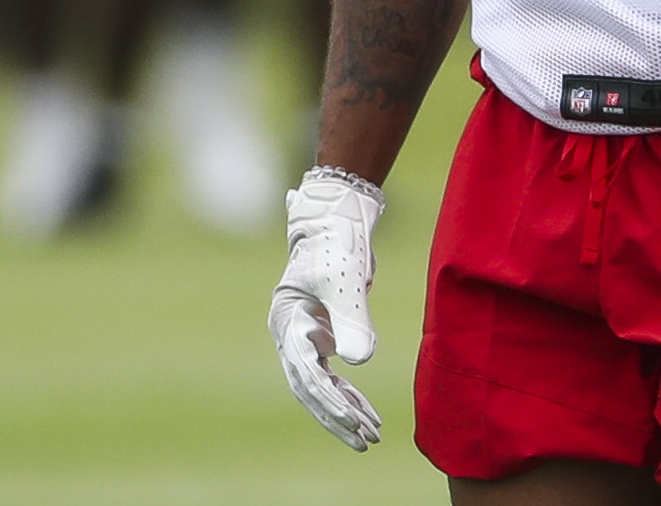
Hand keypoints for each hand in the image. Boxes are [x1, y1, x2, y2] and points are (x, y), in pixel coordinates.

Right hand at [268, 167, 384, 450]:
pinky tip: (368, 413)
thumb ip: (352, 319)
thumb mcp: (345, 281)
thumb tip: (359, 362)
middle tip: (365, 442)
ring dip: (345, 410)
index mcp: (288, 320)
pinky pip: (332, 375)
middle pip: (309, 387)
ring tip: (372, 435)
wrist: (336, 219)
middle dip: (336, 415)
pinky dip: (350, 394)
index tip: (353, 420)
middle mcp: (290, 333)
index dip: (328, 399)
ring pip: (320, 386)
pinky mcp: (321, 336)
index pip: (305, 371)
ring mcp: (304, 336)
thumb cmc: (336, 245)